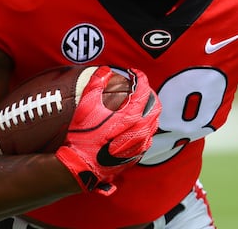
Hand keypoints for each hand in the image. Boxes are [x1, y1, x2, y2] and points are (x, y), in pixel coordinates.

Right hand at [55, 67, 160, 194]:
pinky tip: (134, 123)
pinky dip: (145, 125)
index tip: (133, 72)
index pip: (144, 91)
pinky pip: (148, 137)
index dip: (140, 77)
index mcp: (130, 117)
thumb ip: (96, 83)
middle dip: (149, 93)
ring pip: (154, 122)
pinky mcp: (136, 156)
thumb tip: (106, 70)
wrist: (81, 166)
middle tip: (139, 87)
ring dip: (148, 109)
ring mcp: (140, 146)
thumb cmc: (82, 136)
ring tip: (137, 103)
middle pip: (156, 106)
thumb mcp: (85, 106)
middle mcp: (140, 132)